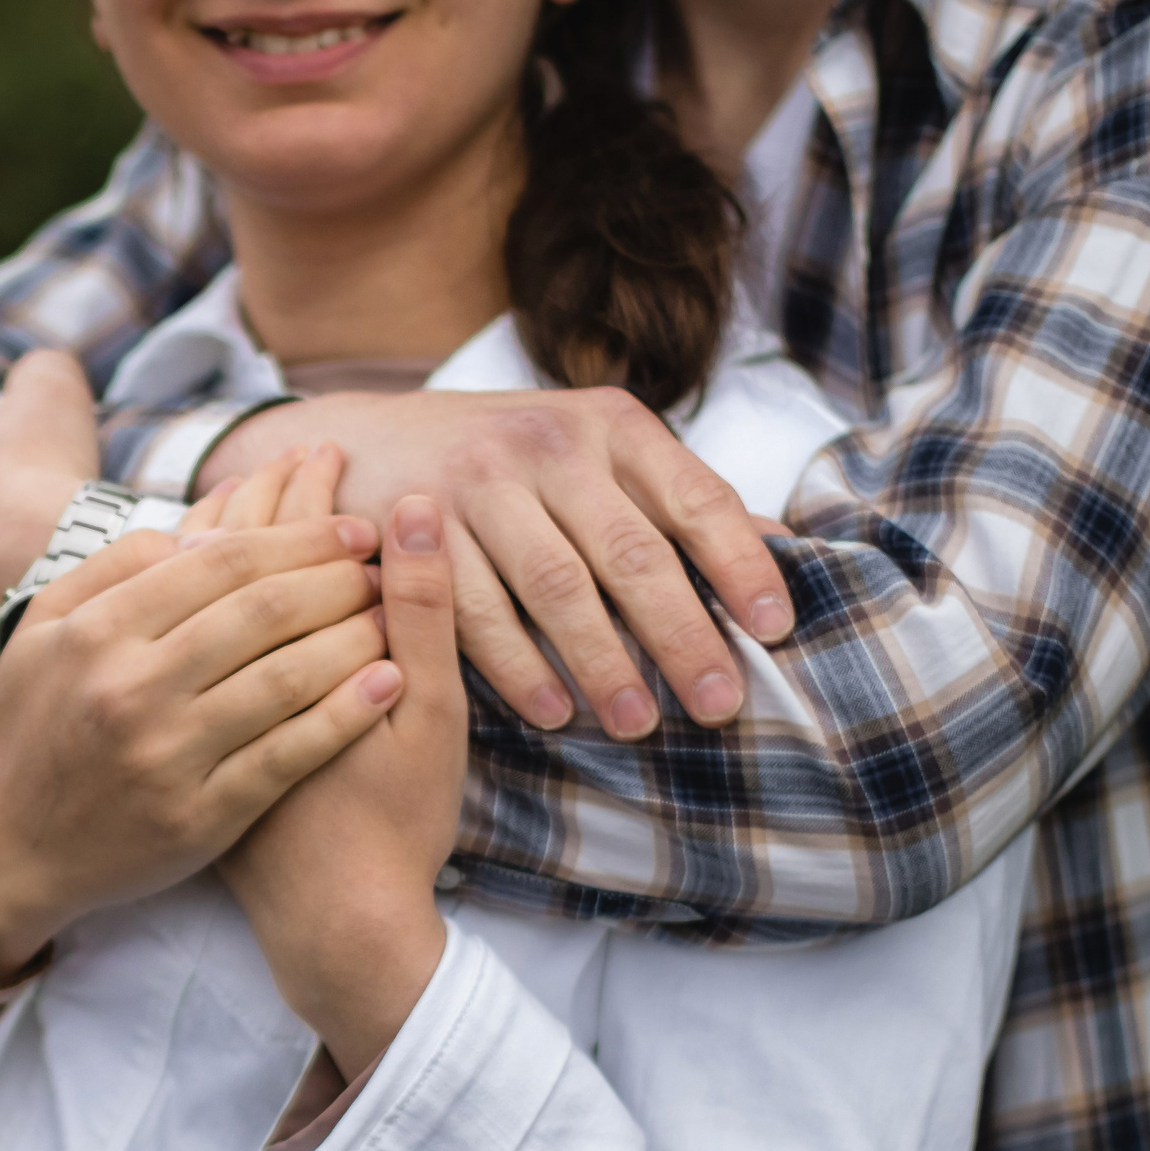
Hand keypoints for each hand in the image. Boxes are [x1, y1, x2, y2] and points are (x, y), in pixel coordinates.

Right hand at [0, 449, 398, 976]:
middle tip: (381, 565)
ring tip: (392, 616)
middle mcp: (130, 689)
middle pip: (263, 611)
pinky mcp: (200, 818)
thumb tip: (208, 521)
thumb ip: (119, 567)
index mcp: (95, 631)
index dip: (298, 536)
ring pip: (285, 677)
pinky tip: (387, 685)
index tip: (350, 527)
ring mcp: (167, 758)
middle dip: (338, 579)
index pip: (221, 561)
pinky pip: (289, 755)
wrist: (10, 849)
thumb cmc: (37, 725)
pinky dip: (345, 715)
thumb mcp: (47, 629)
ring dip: (353, 637)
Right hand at [201, 389, 795, 739]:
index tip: (777, 631)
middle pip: (632, 553)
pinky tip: (553, 712)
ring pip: (557, 587)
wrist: (365, 445)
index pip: (695, 498)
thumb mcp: (592, 458)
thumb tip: (784, 546)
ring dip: (602, 663)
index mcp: (610, 425)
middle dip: (683, 636)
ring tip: (637, 725)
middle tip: (721, 706)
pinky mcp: (420, 531)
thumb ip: (673, 501)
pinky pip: (479, 612)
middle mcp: (548, 444)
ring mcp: (478, 484)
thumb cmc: (504, 465)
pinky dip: (519, 669)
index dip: (741, 566)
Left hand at [219, 495, 465, 1078]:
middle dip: (265, 500)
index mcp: (281, 661)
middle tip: (296, 452)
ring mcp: (182, 707)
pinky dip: (193, 597)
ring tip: (253, 491)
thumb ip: (421, 614)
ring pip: (189, 594)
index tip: (328, 450)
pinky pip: (173, 640)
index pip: (286, 548)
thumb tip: (413, 511)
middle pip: (228, 557)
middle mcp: (210, 676)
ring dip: (224, 539)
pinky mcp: (177, 738)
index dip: (311, 497)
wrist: (329, 929)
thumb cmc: (395, 827)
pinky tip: (213, 576)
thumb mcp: (428, 720)